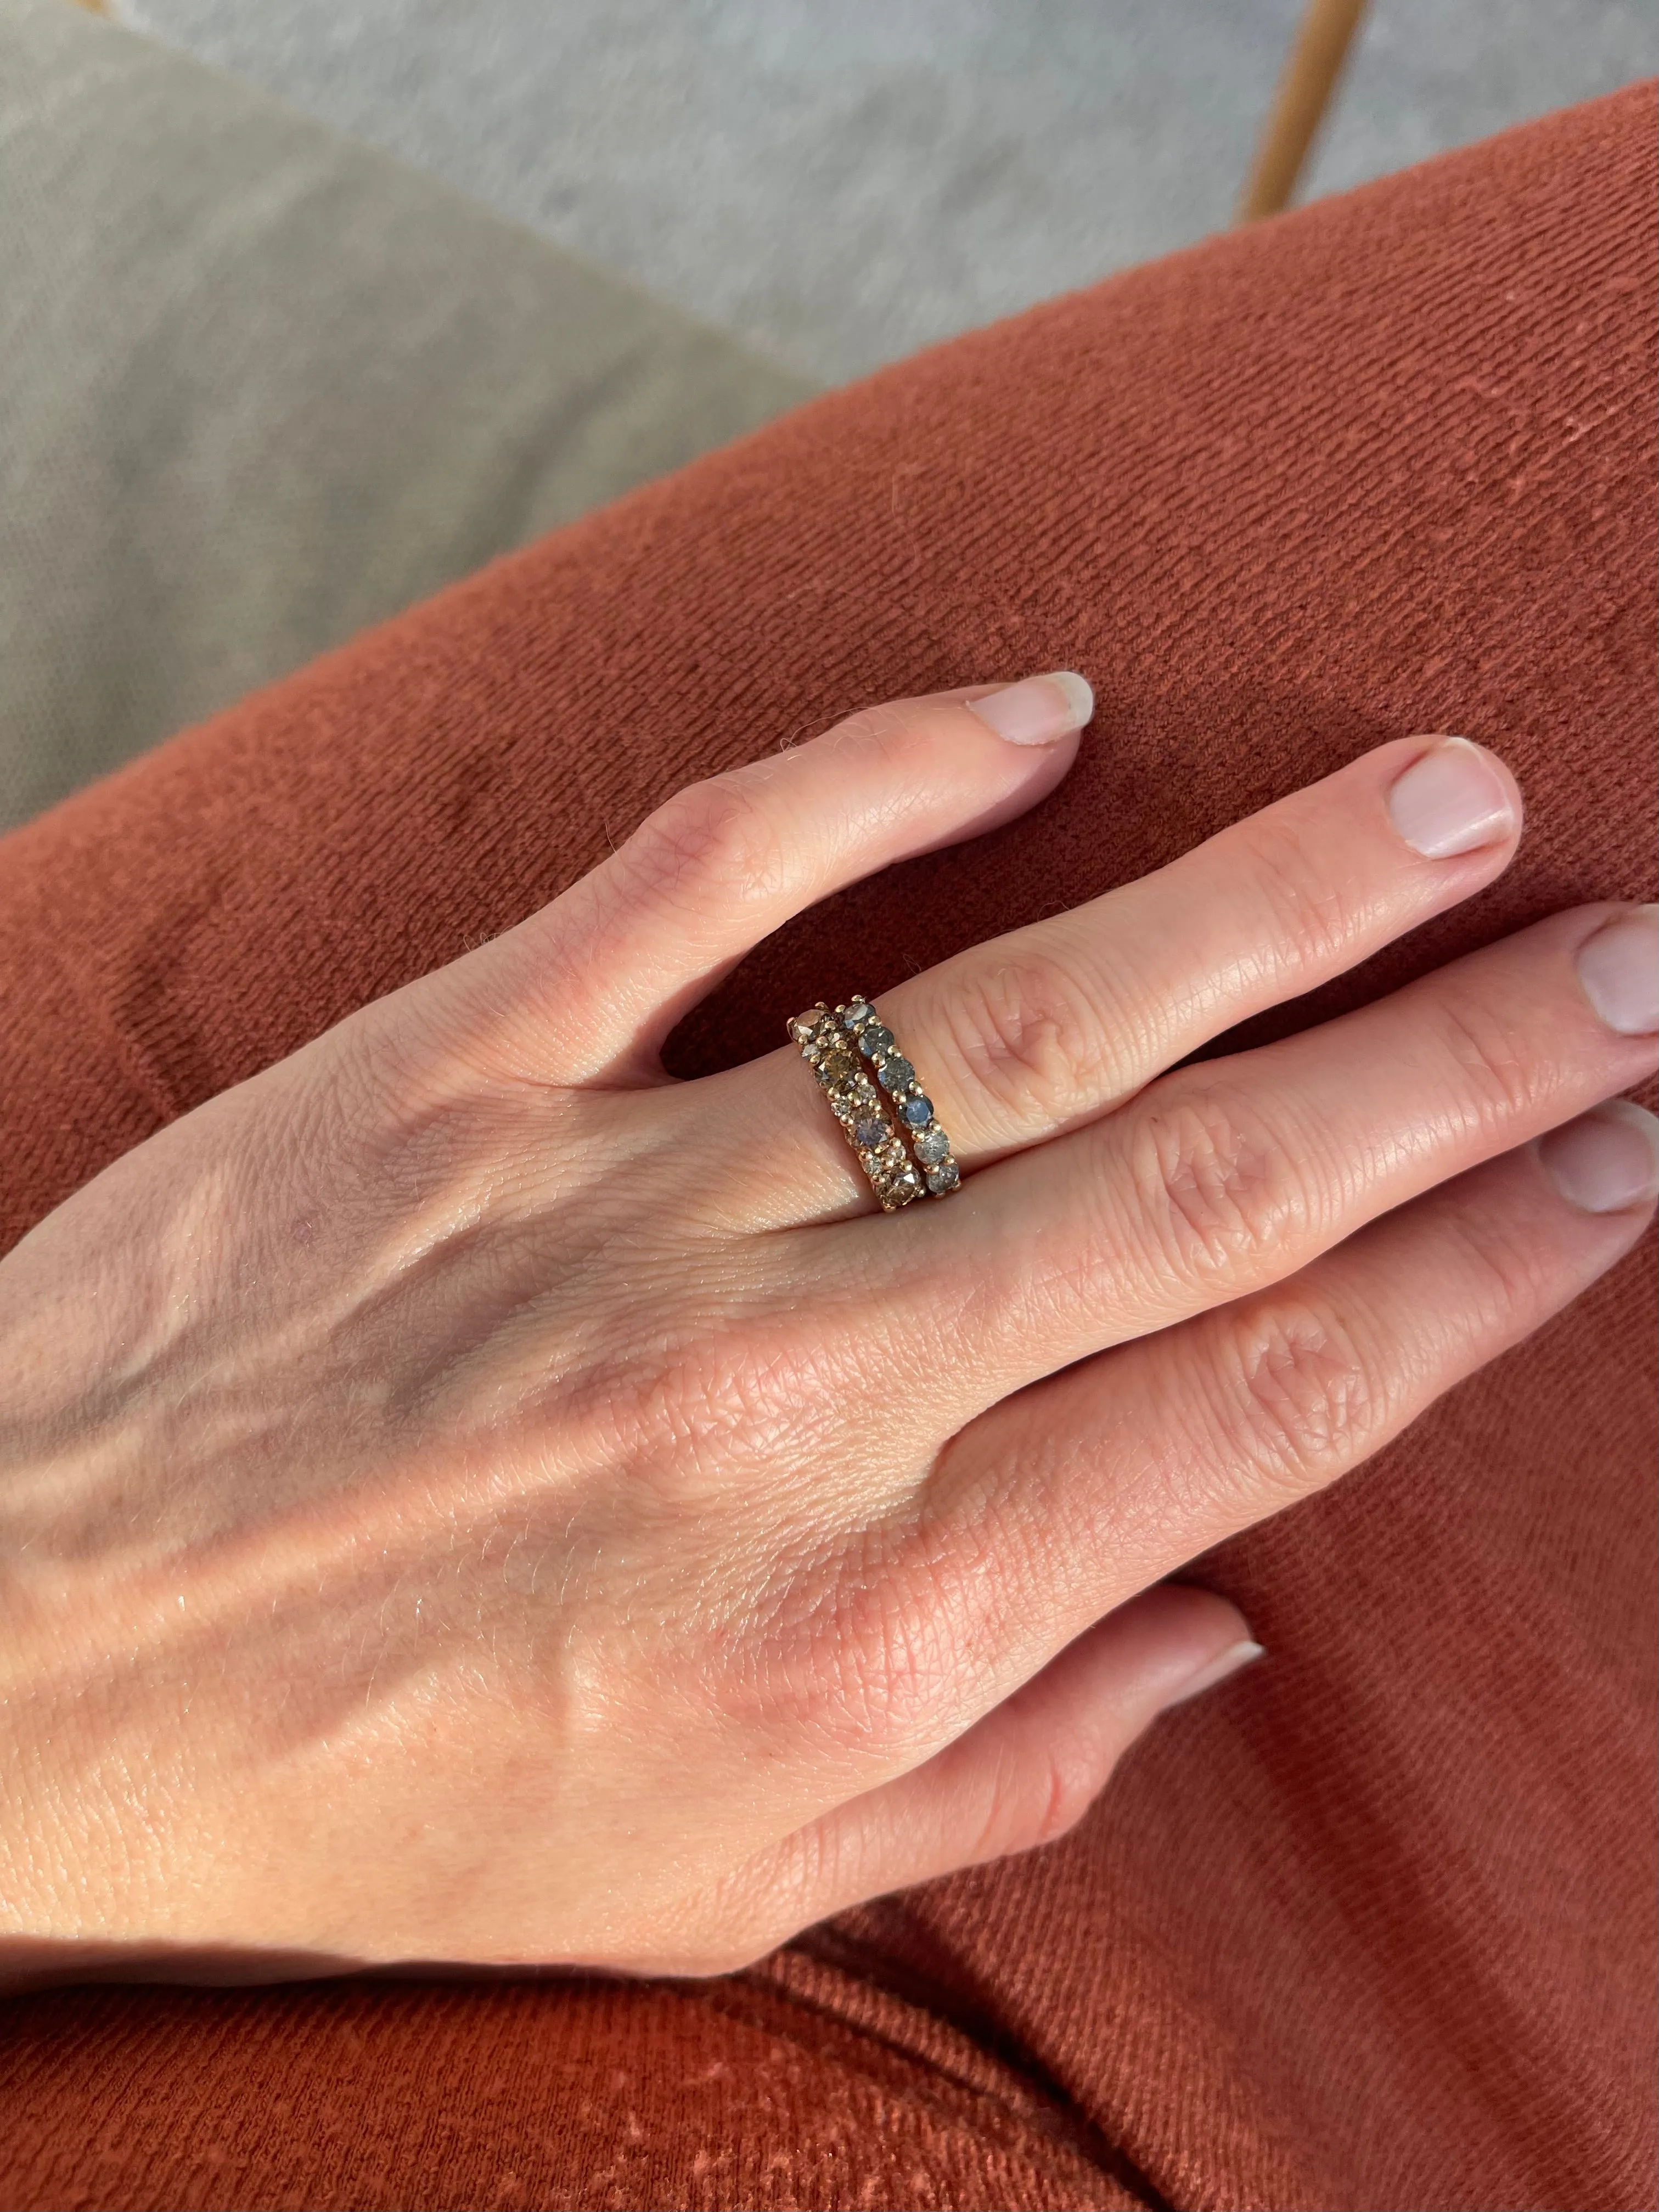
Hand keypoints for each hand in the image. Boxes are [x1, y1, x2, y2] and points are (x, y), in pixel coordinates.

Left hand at [2, 676, 1653, 1981]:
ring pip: (1018, 1020)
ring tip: (1447, 811)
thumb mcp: (713, 1880)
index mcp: (875, 1614)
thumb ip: (1002, 1768)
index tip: (1614, 1164)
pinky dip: (886, 778)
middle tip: (1630, 964)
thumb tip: (1220, 1632)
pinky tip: (1047, 713)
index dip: (1477, 1273)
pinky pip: (707, 878)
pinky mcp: (460, 1067)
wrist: (17, 1667)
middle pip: (1205, 1189)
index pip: (1261, 1399)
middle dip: (1456, 1067)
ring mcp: (624, 1200)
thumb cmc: (373, 1792)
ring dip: (1264, 904)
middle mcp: (792, 1394)